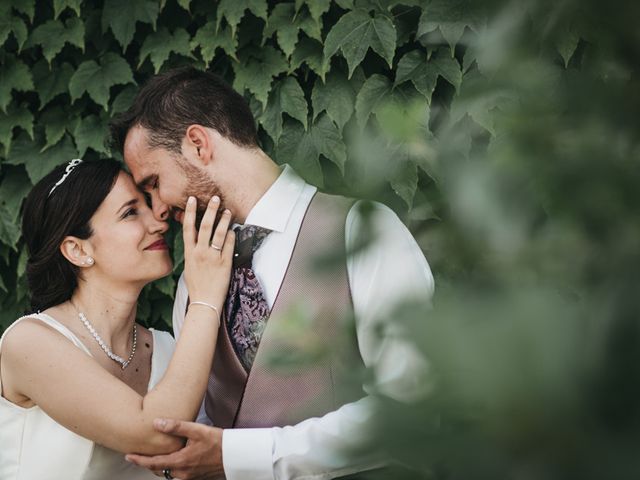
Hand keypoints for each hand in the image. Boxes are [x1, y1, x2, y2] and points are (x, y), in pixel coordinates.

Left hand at [126, 418, 223, 479]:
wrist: (236, 456)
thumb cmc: (219, 442)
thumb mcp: (197, 430)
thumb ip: (176, 426)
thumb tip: (157, 423)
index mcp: (180, 462)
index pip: (153, 463)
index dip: (139, 460)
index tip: (128, 456)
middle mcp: (183, 473)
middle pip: (159, 470)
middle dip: (147, 464)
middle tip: (137, 455)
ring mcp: (190, 477)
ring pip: (168, 473)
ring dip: (159, 466)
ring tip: (153, 457)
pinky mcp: (196, 477)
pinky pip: (178, 474)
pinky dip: (170, 468)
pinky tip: (173, 459)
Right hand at [183, 195, 233, 310]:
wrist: (204, 303)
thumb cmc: (197, 286)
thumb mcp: (189, 267)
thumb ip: (193, 252)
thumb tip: (198, 239)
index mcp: (189, 253)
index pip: (187, 228)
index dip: (189, 212)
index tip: (192, 199)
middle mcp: (200, 253)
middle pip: (205, 226)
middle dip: (210, 210)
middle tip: (215, 198)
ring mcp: (212, 257)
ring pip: (219, 233)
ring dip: (224, 220)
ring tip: (228, 211)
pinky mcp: (224, 263)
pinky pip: (229, 245)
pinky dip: (231, 236)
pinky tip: (233, 231)